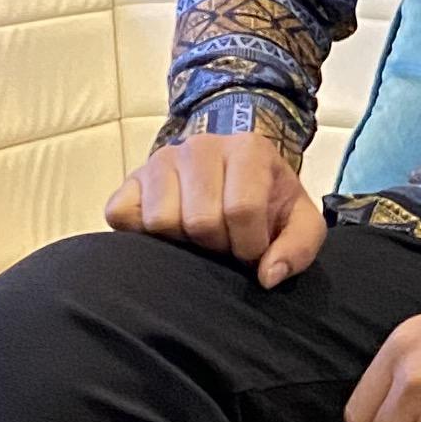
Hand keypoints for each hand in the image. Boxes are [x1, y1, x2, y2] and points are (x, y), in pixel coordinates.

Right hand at [104, 133, 328, 289]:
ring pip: (160, 221)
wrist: (233, 176)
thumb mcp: (299, 223)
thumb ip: (298, 249)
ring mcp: (160, 160)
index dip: (248, 245)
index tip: (251, 250)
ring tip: (197, 235)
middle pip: (199, 219)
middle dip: (215, 245)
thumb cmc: (269, 203)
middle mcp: (200, 146)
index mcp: (247, 149)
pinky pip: (121, 215)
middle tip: (223, 242)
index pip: (241, 209)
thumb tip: (267, 275)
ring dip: (181, 241)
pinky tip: (168, 233)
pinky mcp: (130, 180)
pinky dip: (140, 234)